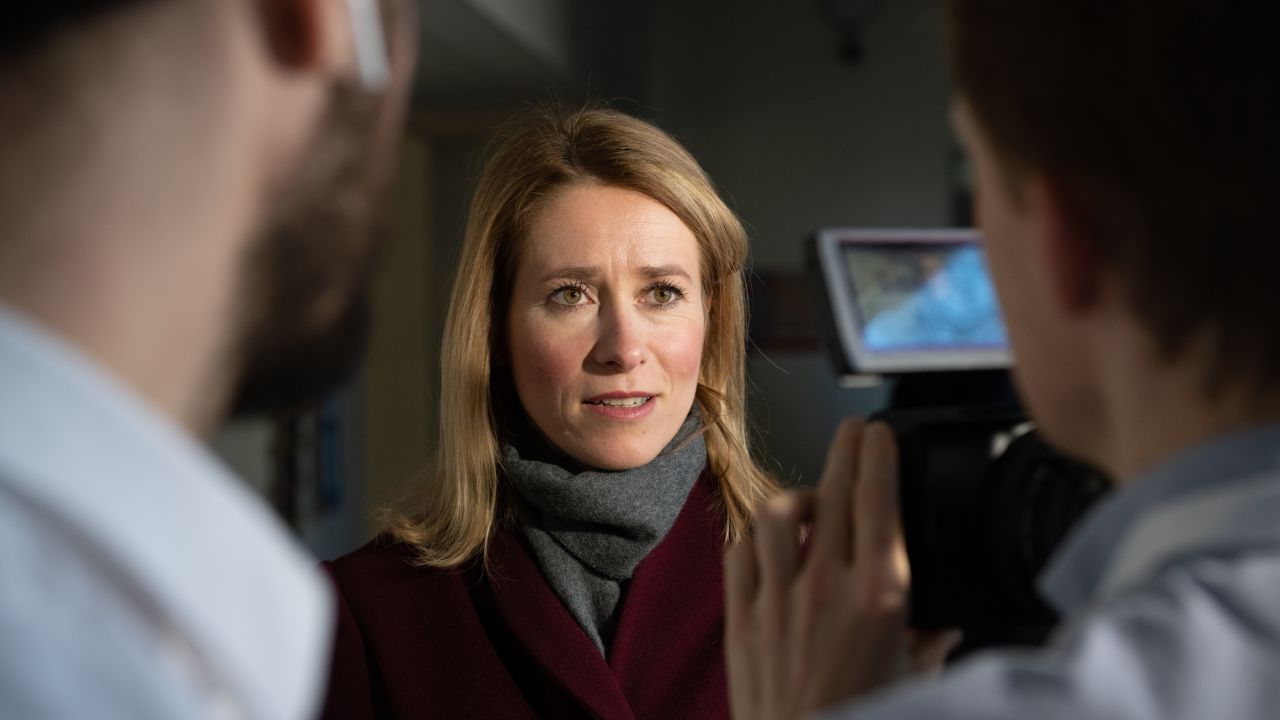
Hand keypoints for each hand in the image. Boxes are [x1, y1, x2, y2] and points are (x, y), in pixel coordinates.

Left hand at [725, 420, 957, 719]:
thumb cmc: (866, 719)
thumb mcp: (914, 680)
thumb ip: (930, 644)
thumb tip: (948, 625)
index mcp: (880, 596)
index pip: (877, 500)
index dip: (877, 455)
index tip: (880, 435)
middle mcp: (826, 586)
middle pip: (831, 491)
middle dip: (844, 450)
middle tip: (854, 433)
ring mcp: (778, 598)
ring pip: (777, 513)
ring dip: (797, 494)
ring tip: (810, 495)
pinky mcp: (742, 617)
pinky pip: (739, 553)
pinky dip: (754, 538)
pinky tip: (767, 540)